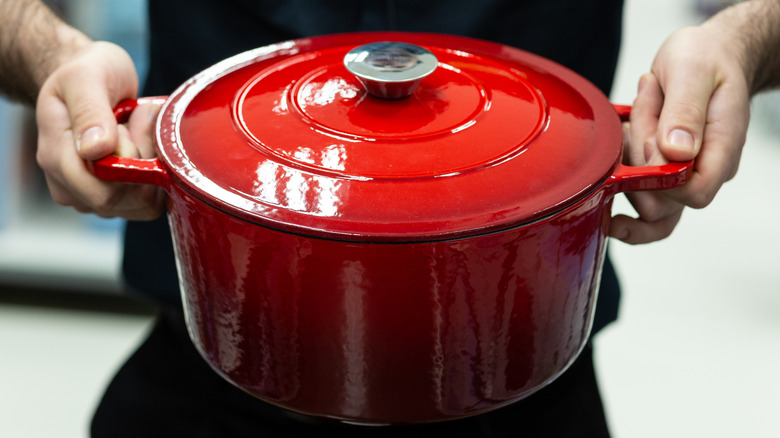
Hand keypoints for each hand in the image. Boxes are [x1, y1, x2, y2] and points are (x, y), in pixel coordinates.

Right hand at [35, 41, 164, 219]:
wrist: (89, 79)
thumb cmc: (87, 72)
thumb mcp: (85, 77)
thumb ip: (89, 111)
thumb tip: (95, 150)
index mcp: (55, 158)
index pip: (101, 192)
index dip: (128, 165)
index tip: (129, 123)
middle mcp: (69, 185)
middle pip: (123, 199)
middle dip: (142, 161)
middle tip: (139, 119)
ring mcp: (91, 195)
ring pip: (139, 203)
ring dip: (150, 165)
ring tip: (138, 127)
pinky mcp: (115, 198)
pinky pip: (147, 202)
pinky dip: (155, 175)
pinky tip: (145, 145)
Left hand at [610, 23, 750, 243]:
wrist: (708, 55)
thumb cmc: (706, 59)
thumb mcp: (692, 72)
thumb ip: (685, 112)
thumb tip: (676, 151)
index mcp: (721, 148)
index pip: (693, 193)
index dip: (659, 177)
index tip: (648, 140)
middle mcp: (705, 169)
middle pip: (662, 201)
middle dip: (637, 161)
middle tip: (641, 113)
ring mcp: (684, 175)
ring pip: (646, 200)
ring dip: (628, 160)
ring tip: (637, 115)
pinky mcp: (664, 172)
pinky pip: (640, 195)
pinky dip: (621, 174)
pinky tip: (618, 150)